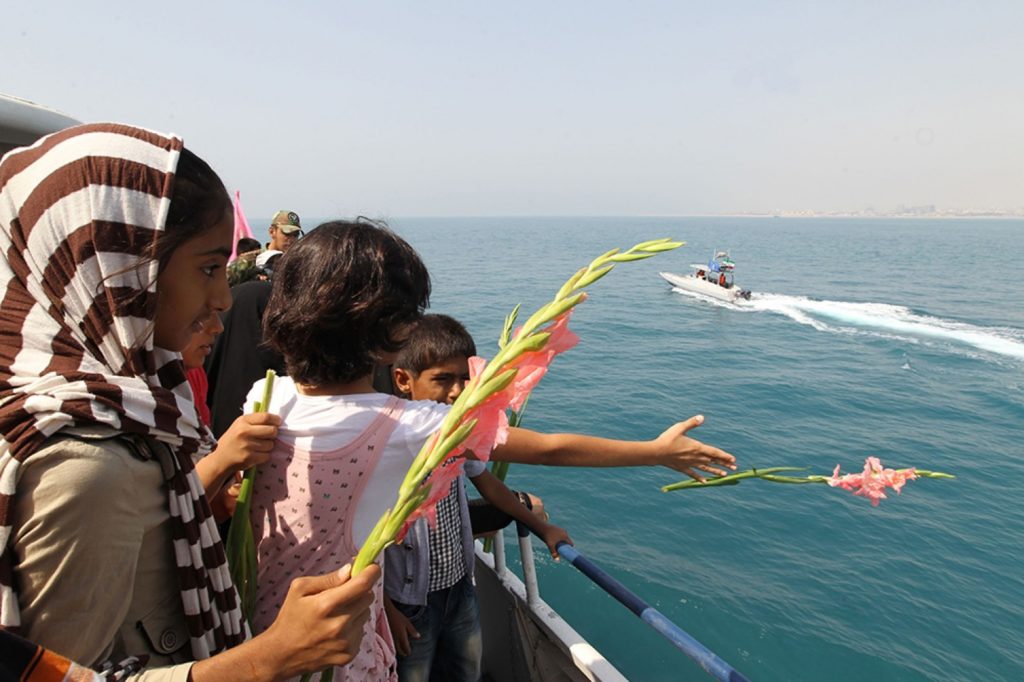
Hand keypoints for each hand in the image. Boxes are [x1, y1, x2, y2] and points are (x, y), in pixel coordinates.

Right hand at [214, 412, 280, 472]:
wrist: (220, 458)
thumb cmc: (233, 440)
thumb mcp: (239, 425)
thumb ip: (255, 421)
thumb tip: (276, 420)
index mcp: (243, 421)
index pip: (266, 417)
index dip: (275, 420)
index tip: (278, 423)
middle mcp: (244, 432)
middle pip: (272, 431)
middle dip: (273, 434)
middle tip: (268, 436)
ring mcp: (246, 445)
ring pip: (271, 444)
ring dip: (268, 446)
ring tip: (259, 446)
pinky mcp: (249, 458)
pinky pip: (267, 456)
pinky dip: (264, 456)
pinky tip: (256, 454)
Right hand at [258, 563, 380, 676]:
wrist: (282, 654)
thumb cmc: (290, 618)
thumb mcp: (299, 589)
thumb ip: (327, 578)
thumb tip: (350, 570)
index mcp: (326, 605)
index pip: (362, 584)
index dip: (372, 572)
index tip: (372, 567)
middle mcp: (340, 624)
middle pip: (368, 598)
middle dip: (360, 591)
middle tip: (345, 593)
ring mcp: (346, 641)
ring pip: (366, 614)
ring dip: (356, 610)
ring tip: (336, 614)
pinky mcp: (349, 654)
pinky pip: (362, 632)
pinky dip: (353, 627)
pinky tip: (336, 630)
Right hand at [382, 596, 420, 656]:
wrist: (387, 613)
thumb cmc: (398, 617)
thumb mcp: (407, 623)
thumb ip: (412, 631)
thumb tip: (418, 637)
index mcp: (402, 636)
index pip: (405, 647)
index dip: (407, 651)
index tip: (409, 653)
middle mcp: (395, 639)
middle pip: (399, 649)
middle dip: (402, 652)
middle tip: (405, 654)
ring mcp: (390, 638)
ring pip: (394, 647)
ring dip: (398, 649)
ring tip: (401, 649)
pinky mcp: (386, 636)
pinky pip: (391, 643)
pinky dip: (394, 645)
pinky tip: (395, 643)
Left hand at [539, 523, 571, 559]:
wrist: (542, 528)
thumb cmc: (547, 537)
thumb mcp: (550, 545)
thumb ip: (554, 553)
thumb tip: (558, 560)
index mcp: (565, 536)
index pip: (571, 544)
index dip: (570, 549)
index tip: (568, 553)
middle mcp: (565, 532)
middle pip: (568, 541)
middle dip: (565, 546)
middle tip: (561, 551)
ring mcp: (562, 530)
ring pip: (564, 538)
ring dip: (562, 542)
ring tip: (557, 546)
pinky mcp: (558, 529)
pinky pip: (561, 535)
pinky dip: (559, 539)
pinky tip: (555, 541)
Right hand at [650, 415, 735, 480]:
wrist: (656, 452)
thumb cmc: (668, 438)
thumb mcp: (679, 427)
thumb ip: (691, 423)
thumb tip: (702, 417)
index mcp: (697, 447)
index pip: (714, 452)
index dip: (724, 456)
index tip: (733, 460)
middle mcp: (695, 457)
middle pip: (712, 461)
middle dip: (724, 464)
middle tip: (735, 468)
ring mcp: (689, 464)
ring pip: (705, 469)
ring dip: (715, 472)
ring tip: (724, 475)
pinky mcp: (682, 468)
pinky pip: (693, 474)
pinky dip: (700, 478)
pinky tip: (705, 482)